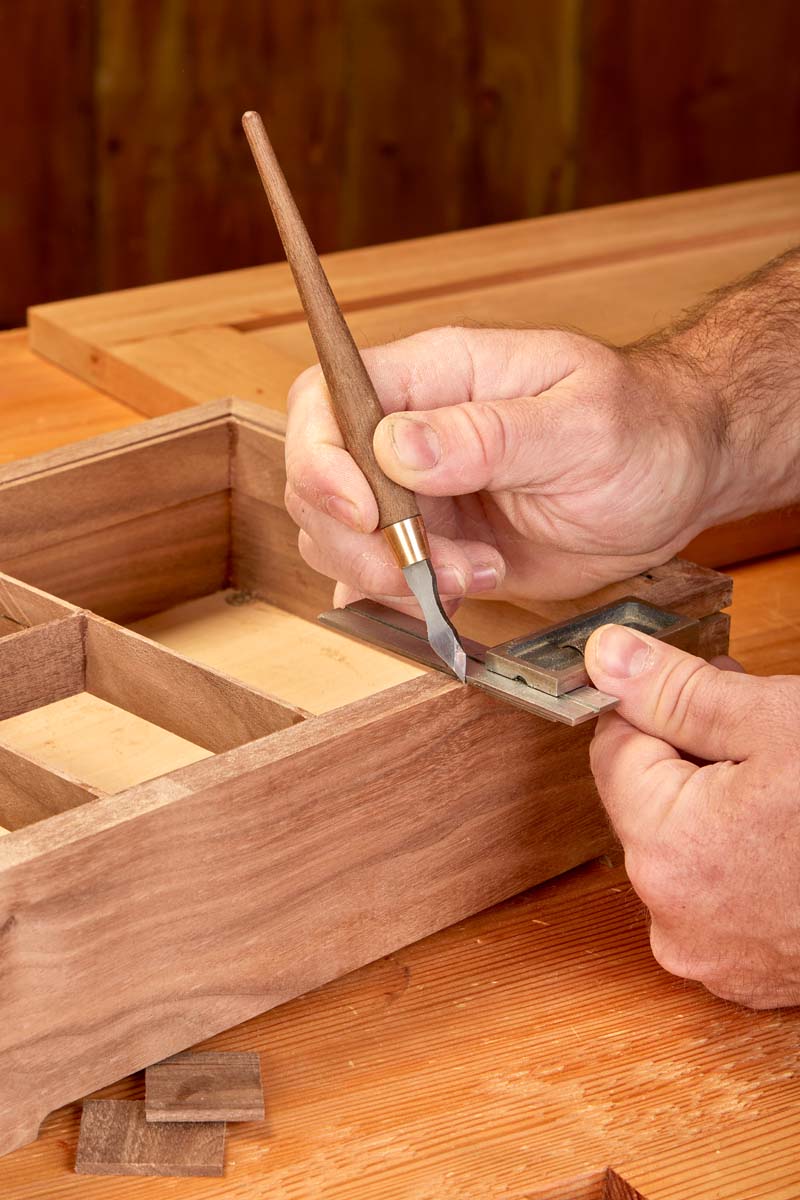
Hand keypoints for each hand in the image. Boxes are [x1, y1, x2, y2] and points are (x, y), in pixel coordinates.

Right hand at [284, 326, 728, 610]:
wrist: (676, 480)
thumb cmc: (644, 430)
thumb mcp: (582, 425)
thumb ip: (489, 434)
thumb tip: (396, 446)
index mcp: (438, 374)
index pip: (326, 397)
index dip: (320, 457)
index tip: (364, 512)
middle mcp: (412, 430)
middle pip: (319, 481)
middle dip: (362, 542)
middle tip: (439, 570)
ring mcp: (419, 490)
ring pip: (339, 538)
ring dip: (391, 577)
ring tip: (479, 575)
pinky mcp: (435, 542)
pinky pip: (378, 576)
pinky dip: (398, 601)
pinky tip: (452, 600)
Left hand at [586, 624, 799, 1007]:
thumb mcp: (774, 722)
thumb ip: (675, 690)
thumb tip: (605, 656)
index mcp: (665, 848)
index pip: (612, 748)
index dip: (659, 708)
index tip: (703, 691)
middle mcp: (672, 915)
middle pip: (648, 801)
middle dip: (694, 756)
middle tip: (757, 731)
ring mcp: (712, 955)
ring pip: (684, 847)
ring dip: (718, 807)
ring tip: (785, 786)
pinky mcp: (747, 975)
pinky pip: (718, 896)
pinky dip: (743, 860)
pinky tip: (790, 839)